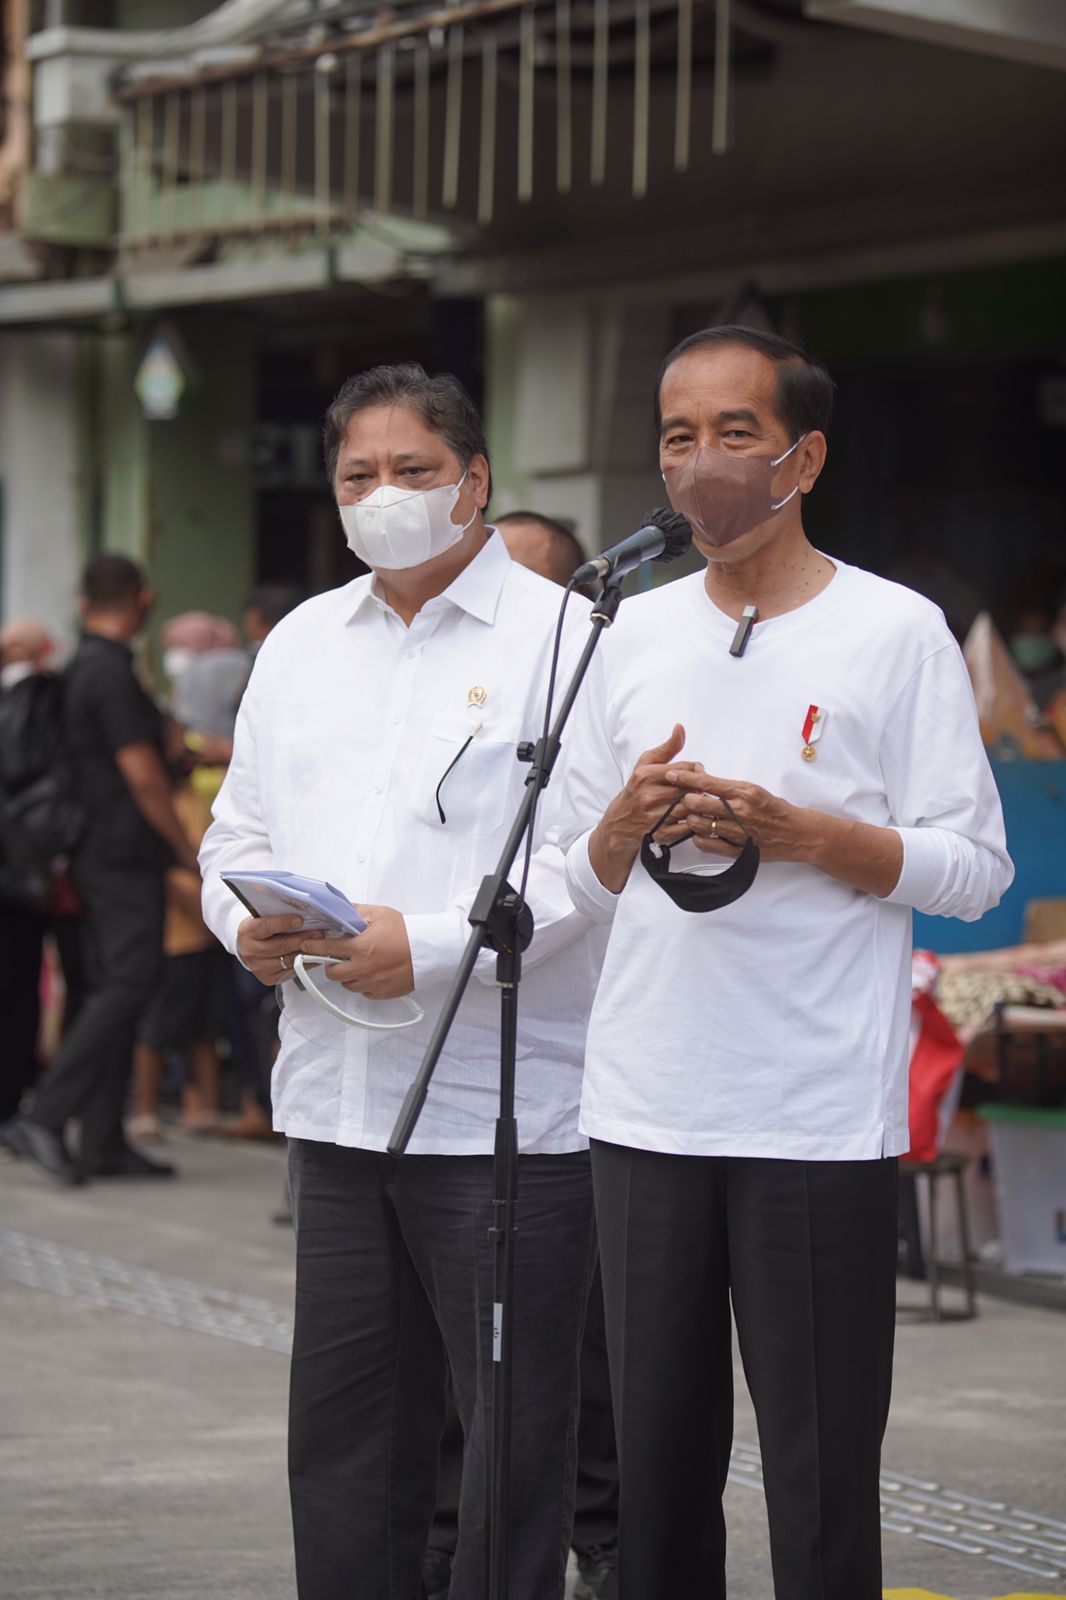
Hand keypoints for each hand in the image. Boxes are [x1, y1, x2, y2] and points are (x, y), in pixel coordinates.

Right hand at [236, 914, 322, 986]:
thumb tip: (300, 909)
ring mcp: (259, 967)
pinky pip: (292, 971)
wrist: (250, 947)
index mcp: (247, 932)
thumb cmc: (261, 930)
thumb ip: (277, 914)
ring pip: (289, 960)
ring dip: (307, 952)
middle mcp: (250, 951)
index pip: (267, 927)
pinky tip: (314, 956)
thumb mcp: (263, 918)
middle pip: (281, 945)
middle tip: (318, 934)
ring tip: (320, 945)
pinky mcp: (269, 978)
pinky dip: (306, 964)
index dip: (284, 923)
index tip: (300, 920)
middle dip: (303, 939)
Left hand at [315, 905, 414, 999]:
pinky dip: (363, 984)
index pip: (327, 948)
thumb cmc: (406, 932)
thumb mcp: (380, 914)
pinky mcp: (382, 993)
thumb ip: (356, 912)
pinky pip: (364, 992)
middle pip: (332, 973)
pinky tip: (371, 973)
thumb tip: (341, 911)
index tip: (307, 946)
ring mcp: (372, 983)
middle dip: (331, 965)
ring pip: (347, 985)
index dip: (313, 946)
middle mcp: (362, 968)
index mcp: (360, 947)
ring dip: (347, 975)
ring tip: (358, 965)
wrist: (428, 950)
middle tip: (338, 958)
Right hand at [589, 725, 704, 892]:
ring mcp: (654, 816)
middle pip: (689, 789)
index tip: (699, 774)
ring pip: (690, 808)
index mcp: (646, 775)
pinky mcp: (660, 834)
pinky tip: (694, 818)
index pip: (684, 769)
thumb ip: (666, 748)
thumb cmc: (636, 790)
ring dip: (700, 805)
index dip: (697, 770)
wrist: (619, 824)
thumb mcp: (645, 765)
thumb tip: (680, 728)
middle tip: (703, 790)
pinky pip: (687, 828)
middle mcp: (648, 795)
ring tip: (701, 803)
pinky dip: (695, 823)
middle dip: (700, 788)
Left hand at [665, 768, 801, 860]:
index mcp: (744, 791)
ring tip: (695, 817)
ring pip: (699, 825)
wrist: (797, 833)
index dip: (685, 778)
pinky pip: (707, 845)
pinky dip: (699, 838)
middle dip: (686, 800)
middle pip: (697, 803)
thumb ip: (728, 787)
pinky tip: (702, 834)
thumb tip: (702, 778)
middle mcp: (740, 810)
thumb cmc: (775, 809)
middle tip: (685, 800)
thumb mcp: (754, 790)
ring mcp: (738, 831)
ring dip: (692, 820)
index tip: (671, 774)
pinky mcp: (737, 850)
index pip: (707, 782)